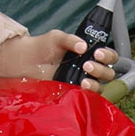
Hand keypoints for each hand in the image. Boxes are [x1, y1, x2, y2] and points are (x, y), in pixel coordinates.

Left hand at [0, 30, 118, 92]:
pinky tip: (81, 88)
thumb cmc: (42, 47)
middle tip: (86, 64)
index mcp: (89, 54)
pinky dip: (88, 94)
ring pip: (101, 86)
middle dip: (101, 69)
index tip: (97, 53)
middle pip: (108, 73)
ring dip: (96, 83)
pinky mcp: (74, 93)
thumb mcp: (57, 38)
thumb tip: (83, 47)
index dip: (108, 56)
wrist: (25, 61)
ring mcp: (82, 82)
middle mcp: (89, 69)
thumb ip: (70, 40)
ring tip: (83, 79)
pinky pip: (88, 97)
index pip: (109, 57)